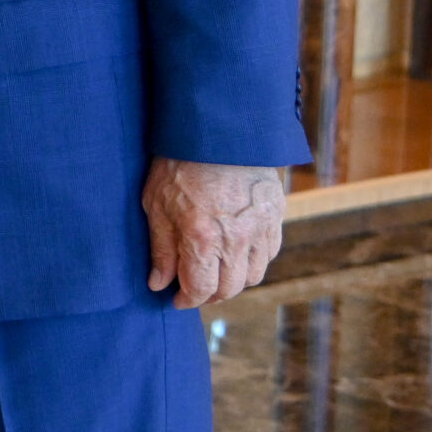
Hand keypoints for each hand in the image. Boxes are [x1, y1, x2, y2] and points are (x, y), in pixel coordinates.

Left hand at [142, 157, 284, 307]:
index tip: (176, 300)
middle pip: (229, 288)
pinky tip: (237, 253)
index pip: (201, 289)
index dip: (187, 300)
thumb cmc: (178, 164)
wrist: (217, 130)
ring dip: (234, 281)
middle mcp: (236, 240)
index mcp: (203, 239)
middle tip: (194, 288)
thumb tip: (158, 283)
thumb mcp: (156, 204)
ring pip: (253, 275)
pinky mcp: (276, 215)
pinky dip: (253, 261)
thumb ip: (161, 248)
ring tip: (215, 272)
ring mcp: (260, 228)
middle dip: (209, 294)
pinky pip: (268, 253)